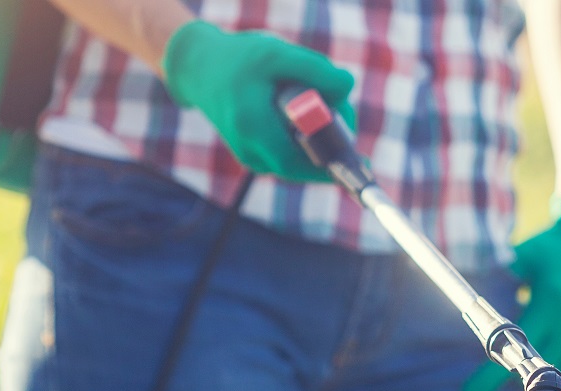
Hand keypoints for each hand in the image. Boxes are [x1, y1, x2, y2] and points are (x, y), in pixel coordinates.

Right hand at [161, 20, 355, 181]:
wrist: (199, 70)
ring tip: (323, 101)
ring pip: (299, 158)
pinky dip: (305, 137)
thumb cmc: (239, 59)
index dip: (332, 165)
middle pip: (305, 161)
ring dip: (320, 137)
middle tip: (344, 109)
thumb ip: (315, 69)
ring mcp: (251, 157)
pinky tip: (304, 110)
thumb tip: (348, 88)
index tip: (361, 162)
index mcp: (253, 128)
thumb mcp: (277, 54)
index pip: (299, 164)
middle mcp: (250, 150)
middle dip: (331, 141)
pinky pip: (290, 153)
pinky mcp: (254, 156)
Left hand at [462, 194, 560, 390]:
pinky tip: (559, 365)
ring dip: (544, 376)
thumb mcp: (526, 256)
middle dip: (516, 377)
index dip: (489, 377)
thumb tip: (468, 292)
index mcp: (550, 303)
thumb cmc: (554, 248)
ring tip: (531, 369)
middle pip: (537, 367)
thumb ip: (500, 275)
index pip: (513, 347)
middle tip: (501, 375)